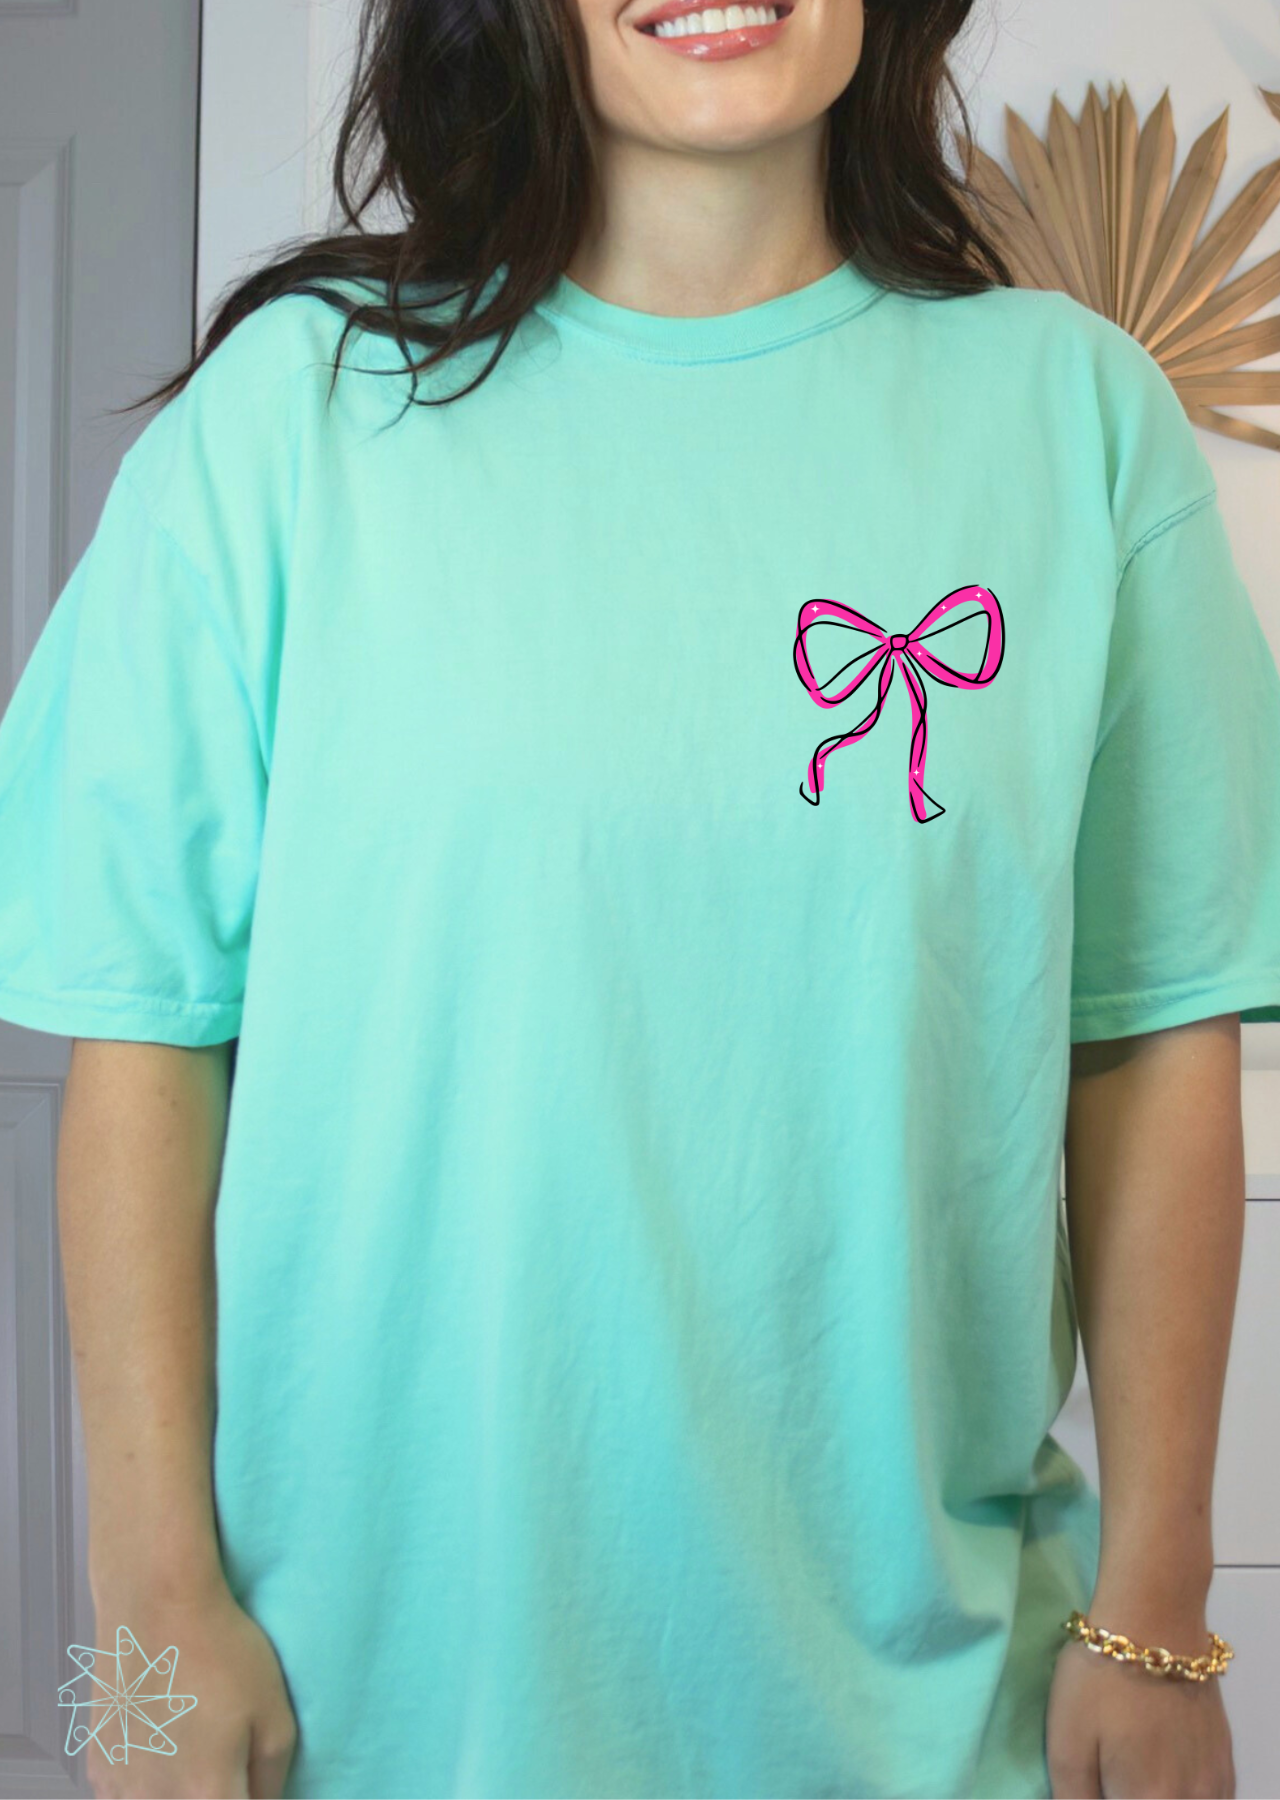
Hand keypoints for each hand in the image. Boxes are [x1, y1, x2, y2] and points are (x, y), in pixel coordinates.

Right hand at [81, 1578, 297, 1798]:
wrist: (157, 1605)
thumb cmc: (222, 1652)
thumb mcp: (275, 1712)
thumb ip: (271, 1776)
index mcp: (207, 1795)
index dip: (250, 1797)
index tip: (249, 1777)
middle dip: (212, 1793)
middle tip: (224, 1754)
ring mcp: (119, 1787)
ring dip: (177, 1792)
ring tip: (191, 1745)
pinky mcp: (98, 1765)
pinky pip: (125, 1796)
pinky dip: (145, 1785)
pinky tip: (158, 1749)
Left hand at [1046, 1630, 1234, 1798]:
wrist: (1155, 1619)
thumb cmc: (1101, 1678)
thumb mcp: (1065, 1740)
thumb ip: (1072, 1798)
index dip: (1099, 1795)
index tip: (1091, 1779)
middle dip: (1122, 1793)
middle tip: (1105, 1765)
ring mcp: (1213, 1785)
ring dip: (1152, 1794)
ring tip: (1128, 1763)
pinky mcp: (1225, 1764)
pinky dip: (1181, 1795)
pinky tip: (1160, 1769)